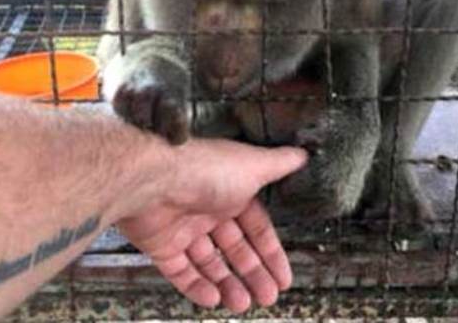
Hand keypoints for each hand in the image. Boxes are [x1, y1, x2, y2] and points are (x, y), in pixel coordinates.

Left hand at [118, 140, 306, 312]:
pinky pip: (180, 272)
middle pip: (236, 249)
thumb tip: (305, 153)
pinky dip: (196, 287)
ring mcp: (183, 229)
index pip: (258, 229)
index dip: (271, 253)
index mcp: (233, 193)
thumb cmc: (206, 168)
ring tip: (243, 304)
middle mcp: (208, 211)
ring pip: (210, 264)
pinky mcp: (160, 245)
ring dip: (228, 284)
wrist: (152, 178)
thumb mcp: (254, 164)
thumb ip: (280, 164)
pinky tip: (213, 299)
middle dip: (253, 274)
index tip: (284, 277)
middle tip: (268, 297)